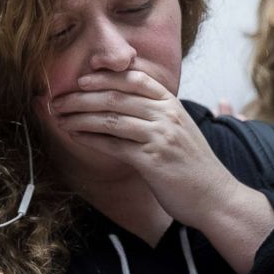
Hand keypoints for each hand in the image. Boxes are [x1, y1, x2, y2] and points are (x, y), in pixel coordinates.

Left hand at [51, 70, 238, 230]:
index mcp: (173, 104)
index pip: (135, 78)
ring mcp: (160, 137)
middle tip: (57, 100)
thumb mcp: (180, 130)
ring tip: (59, 117)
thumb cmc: (193, 166)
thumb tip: (130, 102)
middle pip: (116, 95)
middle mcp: (167, 115)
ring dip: (79, 117)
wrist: (216, 197)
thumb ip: (158, 113)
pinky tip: (74, 136)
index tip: (82, 79)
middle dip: (81, 96)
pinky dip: (90, 138)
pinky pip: (113, 144)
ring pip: (110, 118)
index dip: (105, 76)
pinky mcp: (152, 160)